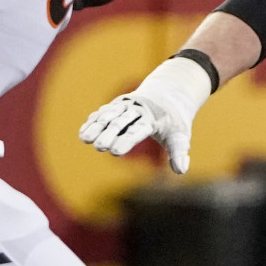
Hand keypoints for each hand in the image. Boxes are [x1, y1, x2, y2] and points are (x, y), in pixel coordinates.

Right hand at [79, 57, 212, 173]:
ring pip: (110, 115)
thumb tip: (181, 170)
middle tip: (99, 147)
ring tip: (85, 139)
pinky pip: (104, 112)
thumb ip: (179, 152)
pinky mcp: (118, 104)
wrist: (169, 95)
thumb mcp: (180, 135)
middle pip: (122, 121)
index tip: (115, 152)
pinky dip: (94, 120)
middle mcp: (138, 109)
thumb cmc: (173, 121)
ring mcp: (127, 105)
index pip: (139, 130)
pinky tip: (84, 132)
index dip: (127, 140)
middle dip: (110, 133)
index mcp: (154, 118)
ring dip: (97, 126)